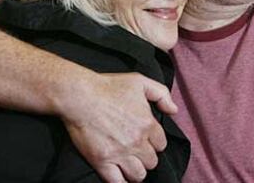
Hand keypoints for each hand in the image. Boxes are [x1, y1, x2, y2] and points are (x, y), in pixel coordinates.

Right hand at [61, 72, 176, 182]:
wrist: (80, 95)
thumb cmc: (108, 86)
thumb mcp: (139, 81)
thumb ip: (161, 93)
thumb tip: (173, 111)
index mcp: (147, 123)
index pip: (161, 144)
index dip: (153, 141)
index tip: (144, 137)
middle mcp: (137, 141)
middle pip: (151, 162)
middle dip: (145, 156)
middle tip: (135, 148)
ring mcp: (120, 153)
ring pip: (138, 175)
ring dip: (135, 170)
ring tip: (127, 161)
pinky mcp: (102, 162)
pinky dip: (120, 180)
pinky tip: (117, 171)